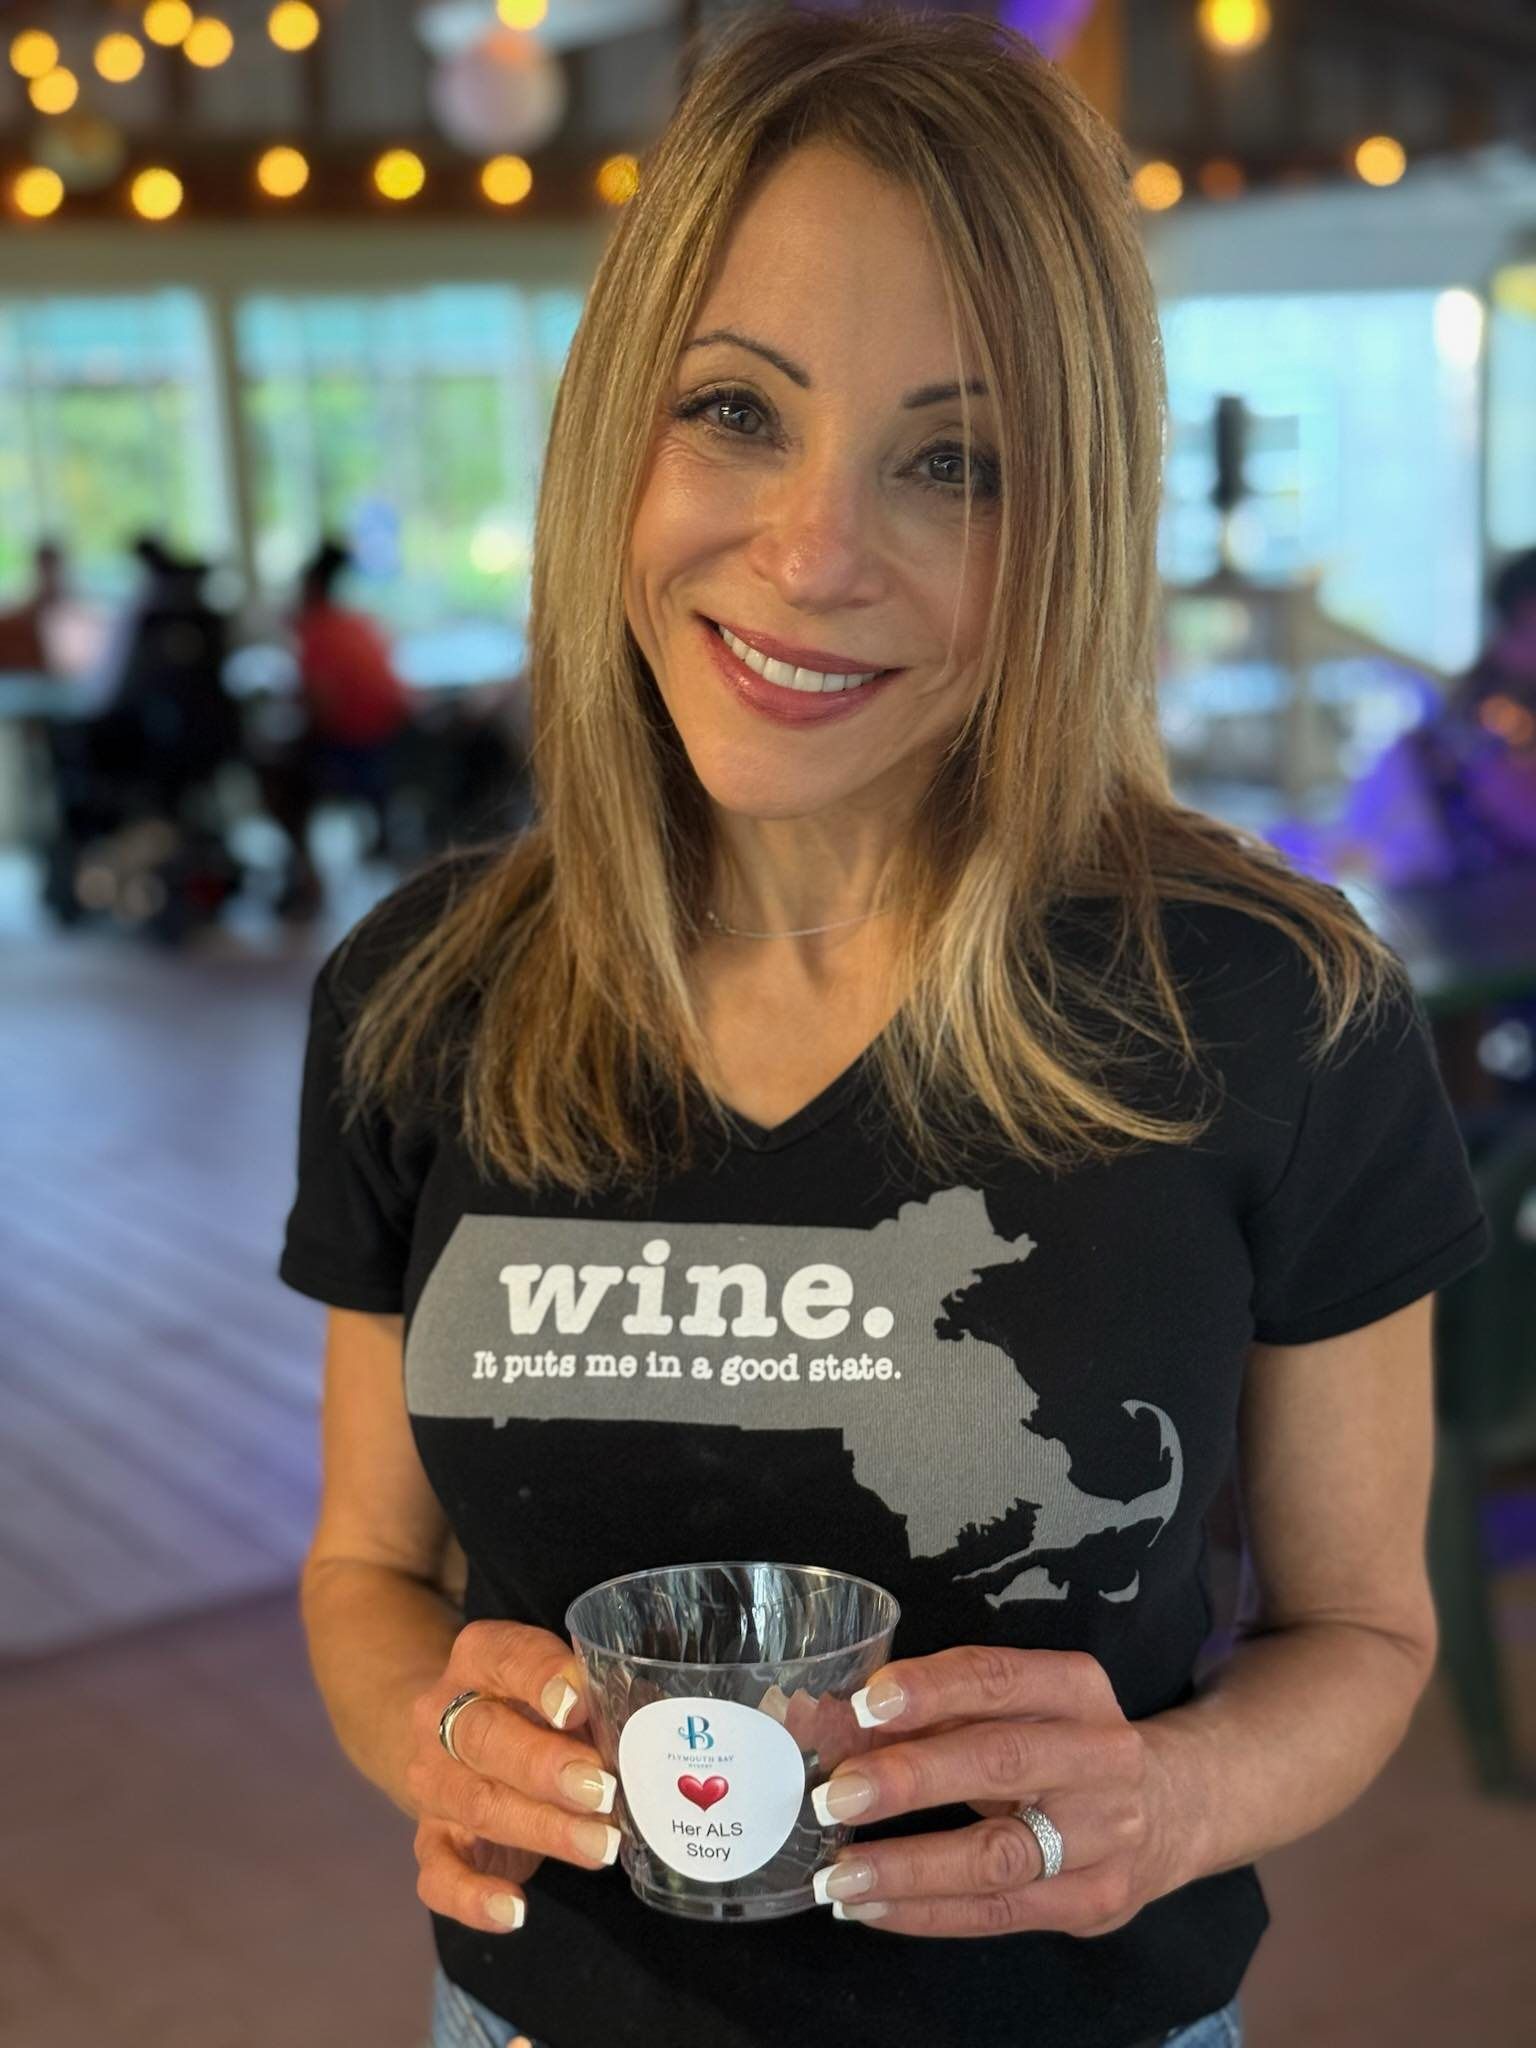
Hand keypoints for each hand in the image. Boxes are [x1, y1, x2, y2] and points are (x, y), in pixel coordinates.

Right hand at [406, 1620, 621, 1936]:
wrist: (451, 1734)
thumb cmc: (532, 1705)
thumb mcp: (562, 1683)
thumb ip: (599, 1697)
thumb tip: (661, 1727)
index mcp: (480, 1656)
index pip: (506, 1657)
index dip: (541, 1681)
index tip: (578, 1707)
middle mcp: (443, 1715)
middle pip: (485, 1737)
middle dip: (546, 1767)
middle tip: (603, 1789)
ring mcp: (433, 1781)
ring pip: (477, 1805)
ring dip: (542, 1829)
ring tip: (601, 1846)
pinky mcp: (431, 1840)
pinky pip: (439, 1875)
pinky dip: (474, 1898)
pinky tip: (516, 1911)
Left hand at [810, 1647, 1184, 1937]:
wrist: (1171, 1807)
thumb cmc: (1063, 1742)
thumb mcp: (1022, 1706)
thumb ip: (940, 1710)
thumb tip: (839, 1725)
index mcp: (1077, 1689)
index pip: (999, 1679)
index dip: (932, 1689)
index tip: (867, 1704)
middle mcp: (1102, 1757)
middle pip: (1001, 1762)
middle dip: (912, 1778)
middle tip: (838, 1793)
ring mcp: (1105, 1837)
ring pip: (1000, 1854)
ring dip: (910, 1865)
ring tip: (840, 1872)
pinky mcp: (1094, 1902)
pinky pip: (1000, 1914)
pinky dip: (928, 1913)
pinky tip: (871, 1907)